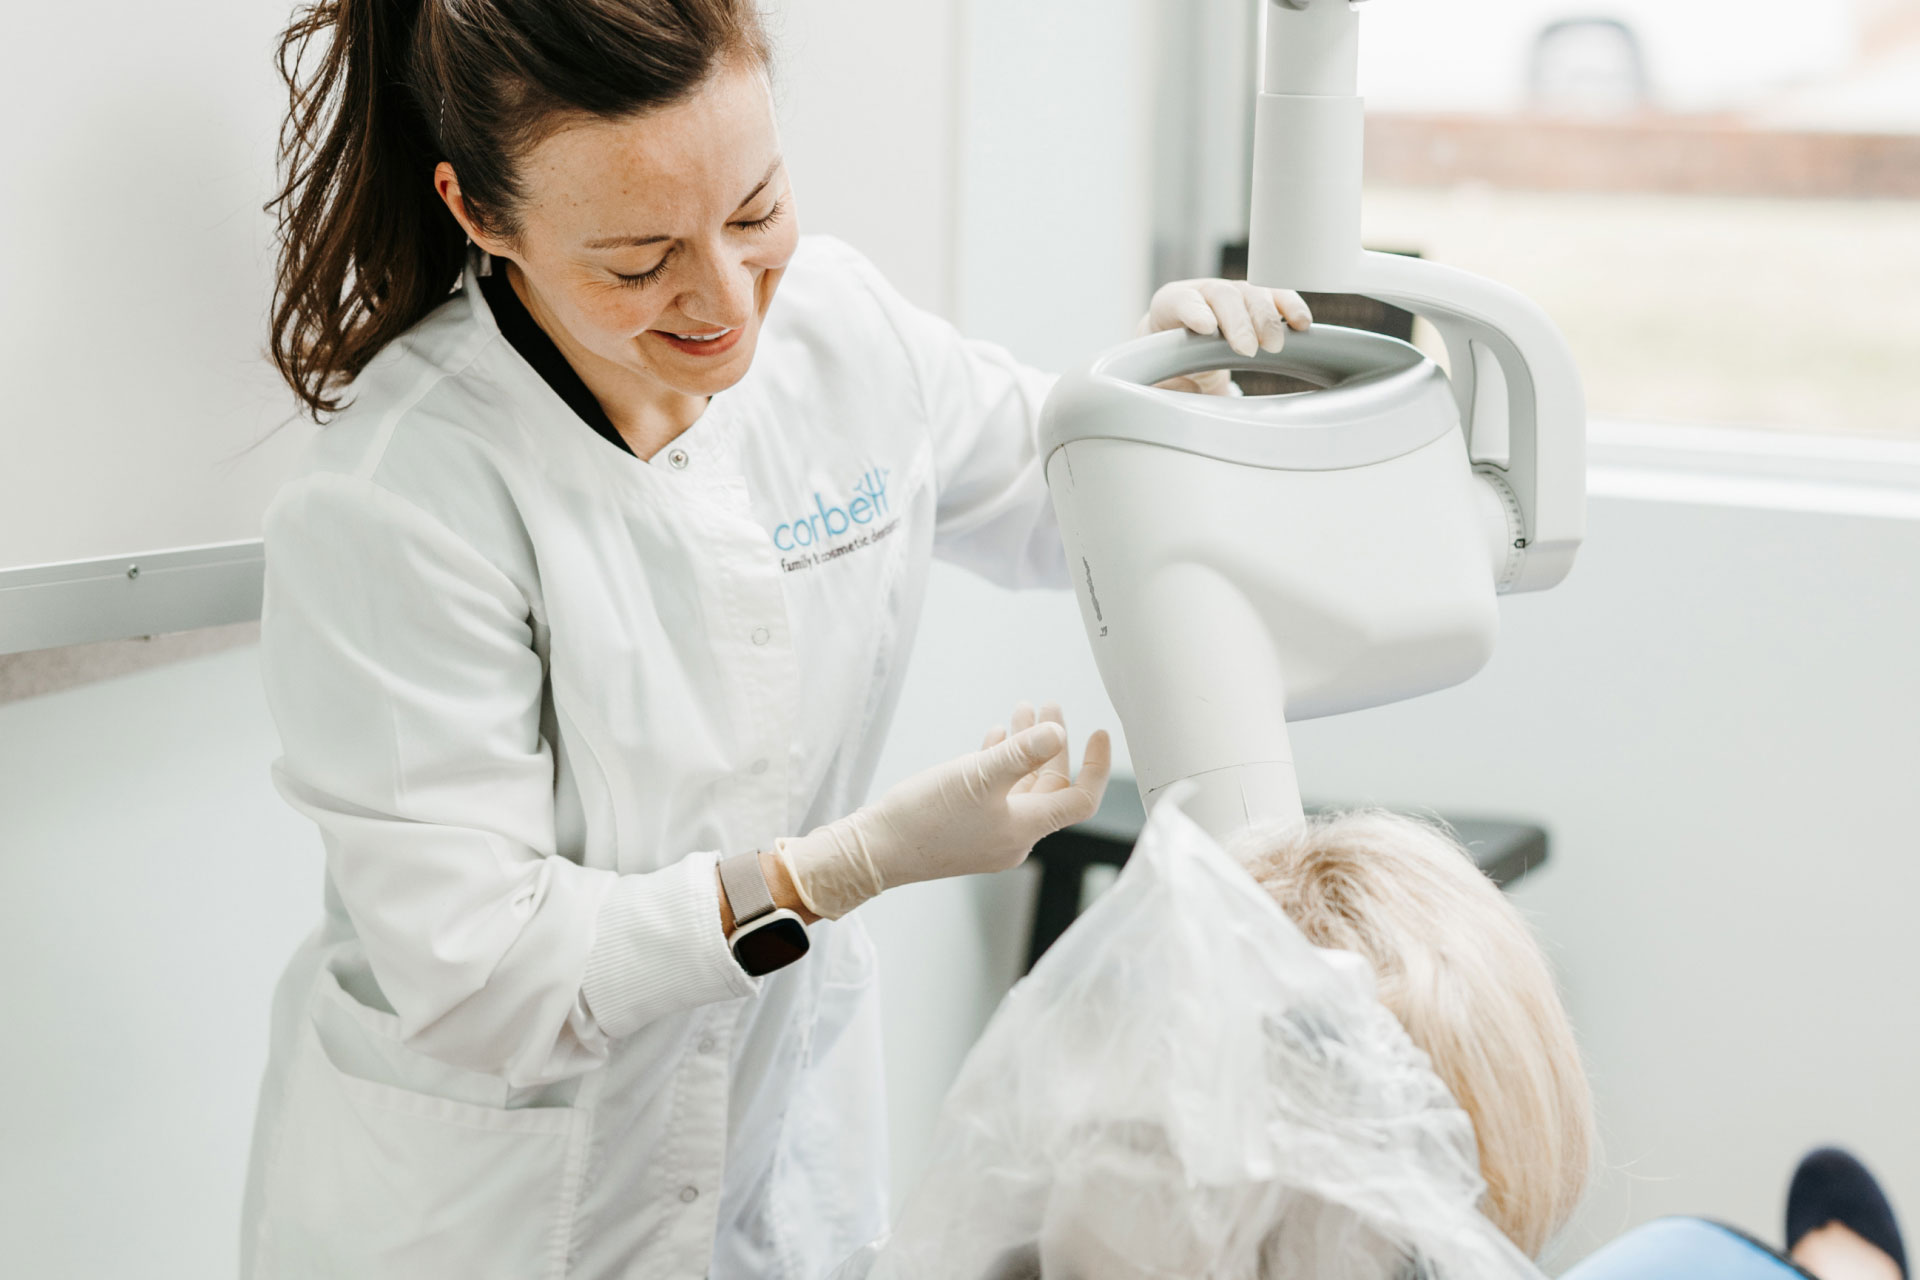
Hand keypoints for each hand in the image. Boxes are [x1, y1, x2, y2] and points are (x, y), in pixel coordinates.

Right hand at [777, 703, 1112, 918]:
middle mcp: (1014, 835)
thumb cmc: (923, 819)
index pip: (1080, 798)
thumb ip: (1020, 753)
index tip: (1099, 733)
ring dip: (1026, 747)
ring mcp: (990, 833)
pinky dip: (1001, 762)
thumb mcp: (977, 777)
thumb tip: (1058, 732)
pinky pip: (996, 792)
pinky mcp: (966, 828)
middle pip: (1050, 786)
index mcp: (1025, 828)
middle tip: (1050, 705)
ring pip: (1021, 785)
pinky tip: (995, 738)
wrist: (874, 851)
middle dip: (1053, 743)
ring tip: (1023, 711)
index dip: (1095, 765)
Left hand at [1139, 279, 1312, 394]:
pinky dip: (1291, 308)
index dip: (1194, 311)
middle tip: (1248, 350)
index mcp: (1170, 304)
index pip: (1181, 301)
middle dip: (1239, 322)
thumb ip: (1170, 384)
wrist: (1183, 350)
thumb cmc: (1170, 361)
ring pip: (1253, 294)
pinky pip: (1278, 297)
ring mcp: (1234, 294)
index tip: (1206, 328)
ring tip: (1275, 345)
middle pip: (1224, 296)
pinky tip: (1301, 324)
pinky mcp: (1258, 301)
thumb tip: (1188, 392)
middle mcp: (1204, 293)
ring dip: (1267, 319)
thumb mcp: (1159, 376)